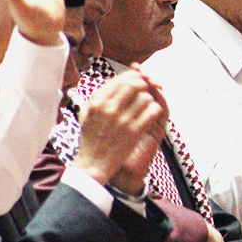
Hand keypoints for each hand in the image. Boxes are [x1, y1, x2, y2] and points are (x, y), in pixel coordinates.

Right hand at [73, 70, 168, 185]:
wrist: (93, 164)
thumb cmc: (90, 139)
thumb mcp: (87, 114)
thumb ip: (99, 97)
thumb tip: (116, 81)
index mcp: (97, 102)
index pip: (120, 79)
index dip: (132, 76)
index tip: (137, 78)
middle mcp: (109, 108)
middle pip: (135, 84)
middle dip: (143, 85)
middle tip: (145, 90)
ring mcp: (123, 120)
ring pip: (146, 97)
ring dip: (149, 99)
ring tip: (146, 105)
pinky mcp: (134, 132)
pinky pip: (152, 112)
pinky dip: (155, 110)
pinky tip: (151, 113)